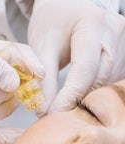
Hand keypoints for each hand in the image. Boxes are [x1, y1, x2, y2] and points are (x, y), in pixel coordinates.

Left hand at [28, 0, 124, 114]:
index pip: (85, 69)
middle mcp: (114, 31)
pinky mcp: (121, 52)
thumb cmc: (51, 25)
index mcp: (93, 24)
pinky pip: (110, 79)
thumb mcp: (43, 49)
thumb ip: (46, 81)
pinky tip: (79, 97)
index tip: (54, 113)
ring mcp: (122, 42)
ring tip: (66, 107)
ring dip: (86, 98)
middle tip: (58, 115)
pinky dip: (93, 91)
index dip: (69, 96)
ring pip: (107, 82)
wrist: (62, 9)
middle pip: (100, 77)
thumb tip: (44, 111)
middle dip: (78, 100)